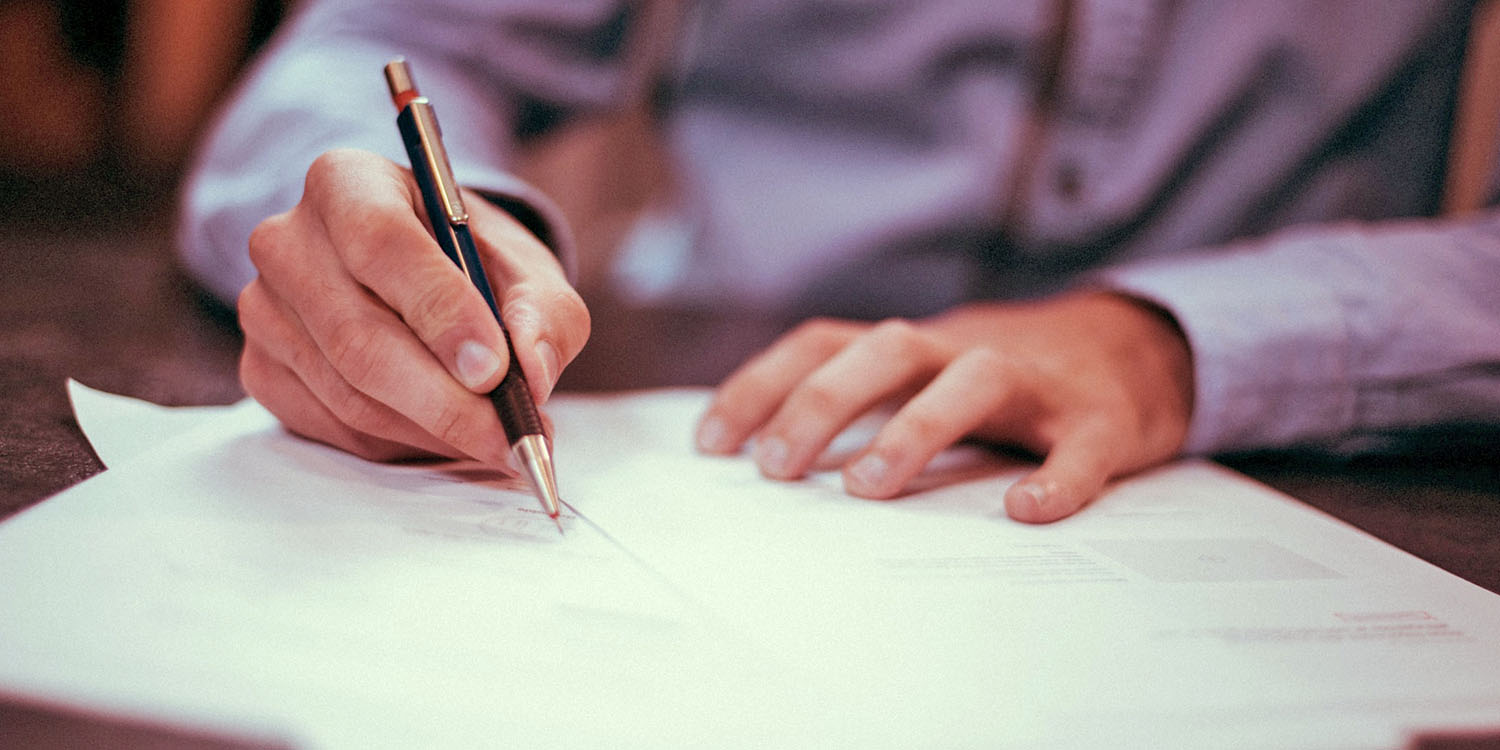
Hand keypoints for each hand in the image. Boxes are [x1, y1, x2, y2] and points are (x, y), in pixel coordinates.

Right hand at [237, 149, 588, 463]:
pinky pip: (333, 426)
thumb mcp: (526, 268)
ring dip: (432, 430)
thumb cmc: (472, 263)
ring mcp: (264, 309)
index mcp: (347, 183)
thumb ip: (543, 312)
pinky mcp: (261, 368)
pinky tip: (445, 435)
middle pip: (358, 337)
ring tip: (496, 439)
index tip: (494, 369)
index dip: (440, 312)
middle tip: (510, 435)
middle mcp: (288, 241)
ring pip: (349, 394)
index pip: (381, 244)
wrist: (421, 275)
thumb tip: (533, 372)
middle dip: (445, 400)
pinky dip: (400, 444)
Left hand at [694, 292, 1193, 521]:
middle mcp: (965, 350)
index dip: (762, 385)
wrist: (1137, 347)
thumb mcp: (925, 377)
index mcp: (915, 347)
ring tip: (867, 488)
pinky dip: (1057, 477)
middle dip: (822, 402)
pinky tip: (1026, 512)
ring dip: (915, 428)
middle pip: (886, 350)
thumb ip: (863, 403)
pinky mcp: (1101, 420)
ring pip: (973, 381)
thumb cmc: (1005, 380)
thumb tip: (767, 460)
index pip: (824, 343)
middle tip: (776, 469)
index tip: (710, 444)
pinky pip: (1080, 446)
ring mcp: (1036, 382)